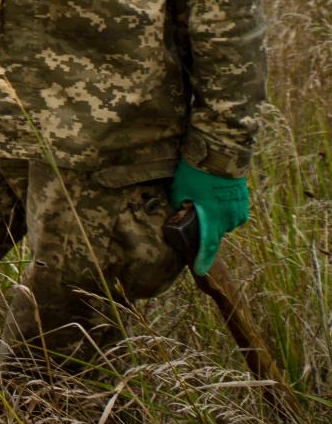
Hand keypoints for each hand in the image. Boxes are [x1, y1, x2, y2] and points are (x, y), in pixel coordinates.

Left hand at [170, 160, 250, 275]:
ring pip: (224, 222)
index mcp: (213, 219)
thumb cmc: (198, 172)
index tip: (200, 271)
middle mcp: (229, 218)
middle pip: (215, 233)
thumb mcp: (180, 189)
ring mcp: (238, 209)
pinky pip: (231, 212)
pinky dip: (222, 209)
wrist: (222, 153)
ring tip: (203, 203)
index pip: (208, 246)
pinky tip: (213, 197)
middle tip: (193, 221)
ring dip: (214, 218)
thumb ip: (179, 203)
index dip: (203, 260)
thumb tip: (179, 209)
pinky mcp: (243, 200)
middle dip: (205, 231)